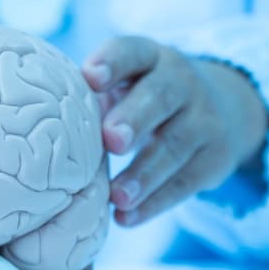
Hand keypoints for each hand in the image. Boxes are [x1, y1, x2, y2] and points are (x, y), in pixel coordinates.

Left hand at [81, 36, 268, 226]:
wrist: (221, 106)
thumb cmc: (142, 95)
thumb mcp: (125, 82)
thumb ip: (95, 95)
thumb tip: (47, 124)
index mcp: (149, 57)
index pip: (131, 51)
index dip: (112, 62)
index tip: (89, 76)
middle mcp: (181, 81)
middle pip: (159, 97)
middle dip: (134, 118)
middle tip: (111, 141)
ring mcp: (205, 118)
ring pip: (175, 146)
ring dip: (144, 174)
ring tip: (117, 197)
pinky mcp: (216, 157)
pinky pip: (186, 182)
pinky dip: (155, 203)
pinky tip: (127, 218)